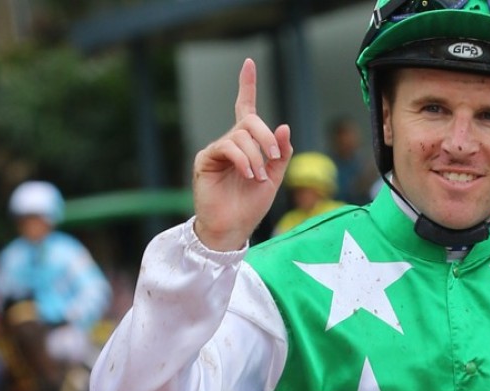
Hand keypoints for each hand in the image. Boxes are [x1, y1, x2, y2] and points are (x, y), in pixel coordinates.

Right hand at [191, 58, 292, 250]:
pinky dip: (242, 159)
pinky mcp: (205, 159)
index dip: (247, 86)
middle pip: (249, 120)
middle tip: (274, 157)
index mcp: (248, 144)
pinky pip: (227, 147)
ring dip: (255, 156)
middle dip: (266, 136)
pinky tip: (248, 175)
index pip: (246, 108)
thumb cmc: (251, 205)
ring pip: (240, 135)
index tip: (248, 63)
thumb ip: (281, 153)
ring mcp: (217, 150)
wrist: (233, 228)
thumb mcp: (274, 178)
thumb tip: (284, 125)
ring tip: (258, 177)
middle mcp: (231, 142)